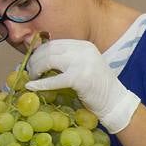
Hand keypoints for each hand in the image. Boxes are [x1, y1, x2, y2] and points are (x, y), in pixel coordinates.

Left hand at [25, 39, 140, 132]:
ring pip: (48, 60)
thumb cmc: (98, 88)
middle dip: (35, 60)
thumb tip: (40, 58)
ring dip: (36, 70)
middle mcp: (84, 50)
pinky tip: (31, 87)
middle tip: (30, 71)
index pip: (55, 43)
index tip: (33, 62)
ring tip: (32, 78)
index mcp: (84, 45)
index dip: (40, 52)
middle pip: (49, 49)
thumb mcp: (85, 65)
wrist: (115, 102)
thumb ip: (68, 59)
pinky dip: (40, 84)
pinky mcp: (79, 79)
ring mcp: (82, 63)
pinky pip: (54, 80)